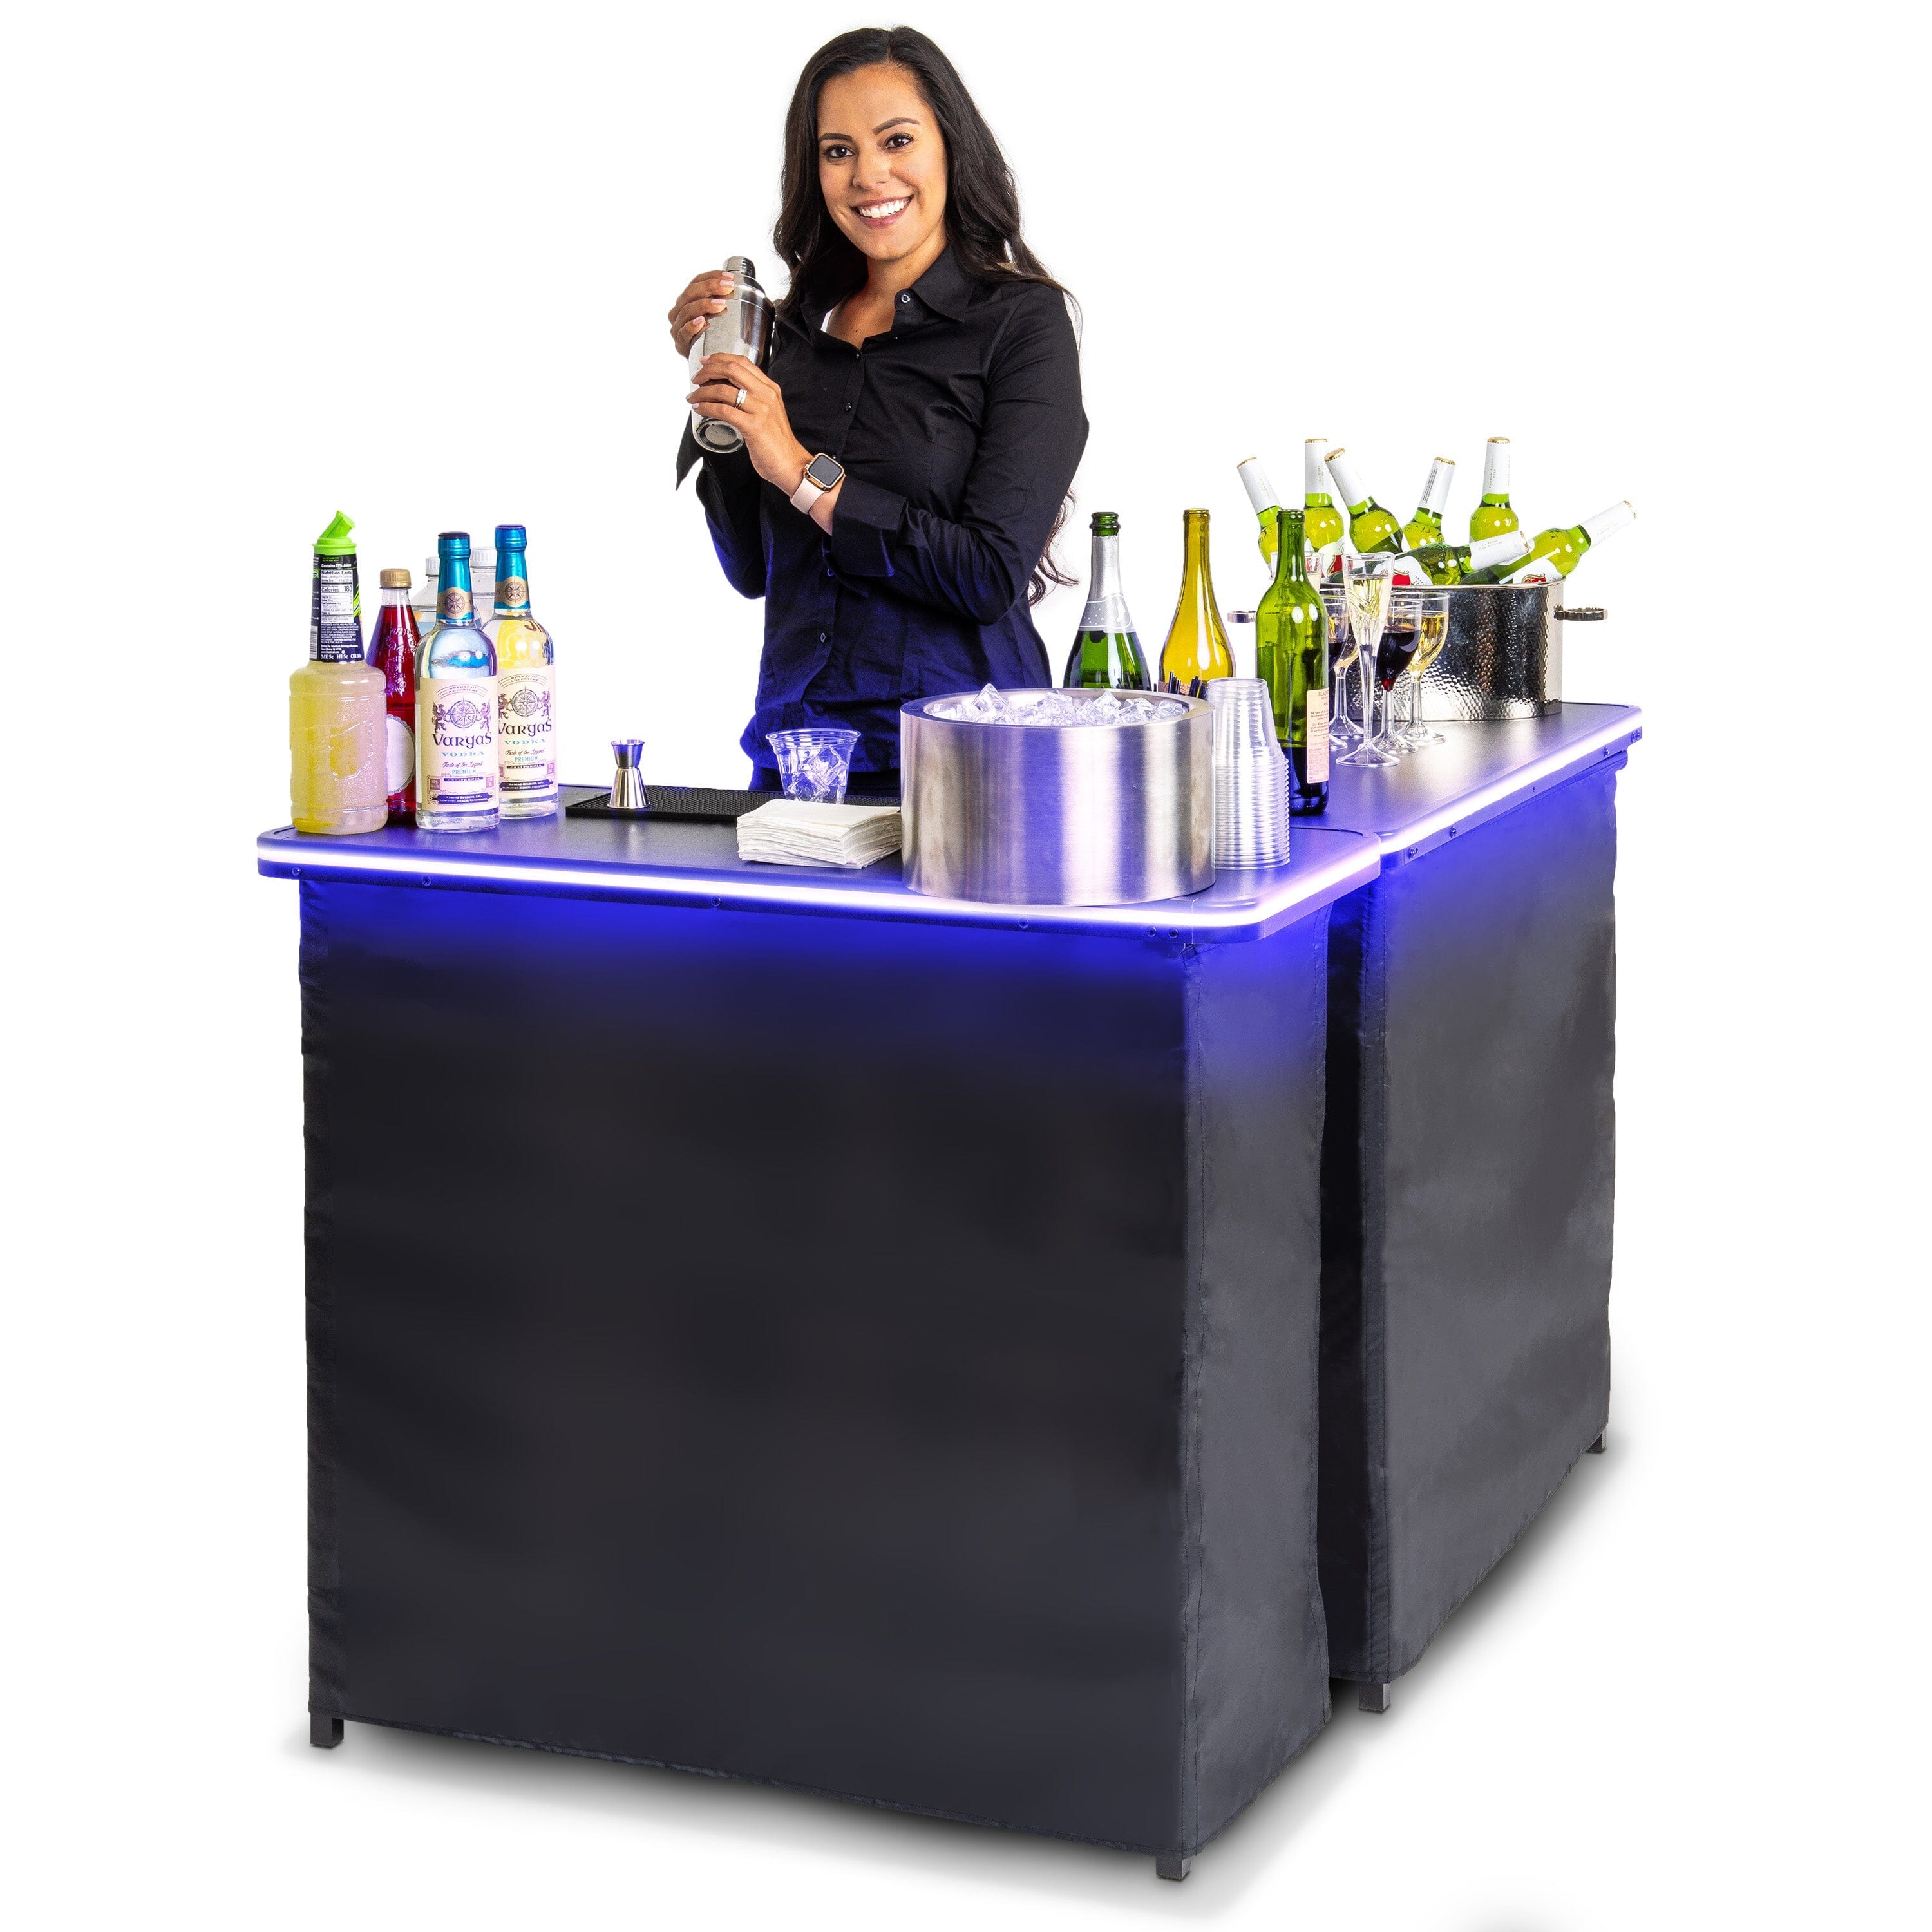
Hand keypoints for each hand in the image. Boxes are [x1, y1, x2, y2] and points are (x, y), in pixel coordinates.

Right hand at [667, 269, 735, 358]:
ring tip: (720, 305)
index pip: (696, 282)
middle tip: (727, 288)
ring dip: (703, 305)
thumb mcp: (720, 314)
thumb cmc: (718, 337)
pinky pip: (683, 333)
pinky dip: (692, 326)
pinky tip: (702, 322)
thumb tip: (735, 282)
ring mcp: (678, 328)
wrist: (712, 365)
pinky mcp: (681, 345)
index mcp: (687, 300)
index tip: (729, 278)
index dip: (711, 276)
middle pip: (690, 294)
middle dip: (709, 288)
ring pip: (686, 311)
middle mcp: (679, 312)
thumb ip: (722, 298)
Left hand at [687, 353, 811, 494]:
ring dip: (702, 392)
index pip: (742, 362)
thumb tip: (725, 390)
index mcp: (769, 388)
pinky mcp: (754, 426)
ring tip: (692, 398)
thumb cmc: (776, 442)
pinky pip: (724, 410)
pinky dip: (707, 407)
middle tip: (696, 379)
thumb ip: (752, 399)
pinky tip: (699, 409)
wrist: (791, 464)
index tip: (705, 362)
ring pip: (724, 390)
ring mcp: (761, 410)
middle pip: (732, 369)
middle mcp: (766, 394)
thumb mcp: (767, 412)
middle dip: (708, 371)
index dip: (720, 358)